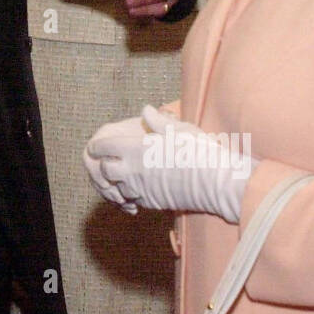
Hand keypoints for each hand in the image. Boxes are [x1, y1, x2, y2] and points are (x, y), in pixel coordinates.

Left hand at [84, 105, 256, 222]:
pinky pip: (134, 200)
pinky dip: (133, 195)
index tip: (98, 145)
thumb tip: (146, 110)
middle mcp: (133, 170)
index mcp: (135, 148)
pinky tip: (143, 188)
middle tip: (113, 161)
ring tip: (129, 175)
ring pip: (117, 188)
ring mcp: (141, 189)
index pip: (103, 147)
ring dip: (119, 182)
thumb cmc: (198, 150)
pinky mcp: (151, 203)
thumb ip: (157, 121)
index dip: (98, 146)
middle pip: (105, 171)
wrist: (215, 182)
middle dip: (106, 166)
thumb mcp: (178, 128)